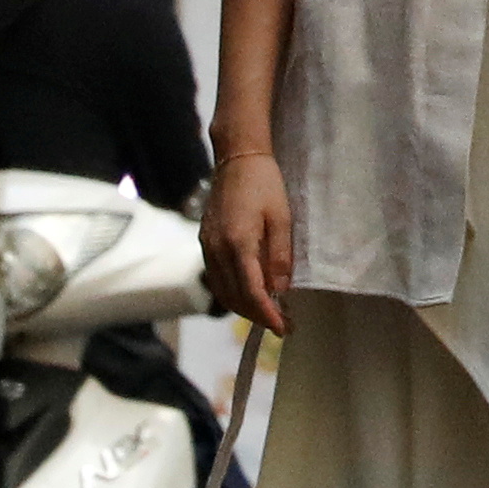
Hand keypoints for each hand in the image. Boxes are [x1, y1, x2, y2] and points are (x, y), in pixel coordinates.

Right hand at [204, 146, 298, 325]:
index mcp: (238, 243)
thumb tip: (280, 291)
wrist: (237, 159)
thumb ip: (280, 256)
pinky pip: (217, 278)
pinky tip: (250, 291)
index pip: (252, 292)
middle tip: (282, 322)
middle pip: (234, 298)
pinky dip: (233, 292)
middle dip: (257, 316)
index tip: (283, 329)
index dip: (267, 315)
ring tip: (269, 311)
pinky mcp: (205, 242)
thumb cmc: (265, 184)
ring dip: (244, 307)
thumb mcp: (282, 218)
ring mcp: (208, 246)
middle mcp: (218, 249)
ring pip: (222, 291)